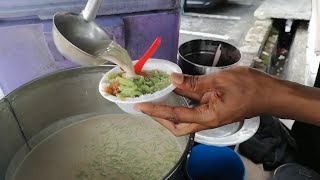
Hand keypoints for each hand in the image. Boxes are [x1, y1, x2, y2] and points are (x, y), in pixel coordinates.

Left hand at [135, 67, 279, 135]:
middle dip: (161, 118)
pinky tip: (175, 91)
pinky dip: (181, 102)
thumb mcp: (220, 80)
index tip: (142, 106)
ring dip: (169, 111)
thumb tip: (173, 79)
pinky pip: (193, 110)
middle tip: (148, 106)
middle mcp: (206, 121)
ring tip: (156, 98)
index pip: (176, 115)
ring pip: (184, 119)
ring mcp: (210, 116)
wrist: (270, 94)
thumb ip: (194, 82)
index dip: (157, 111)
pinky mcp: (213, 110)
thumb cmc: (250, 87)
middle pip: (178, 126)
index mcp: (208, 117)